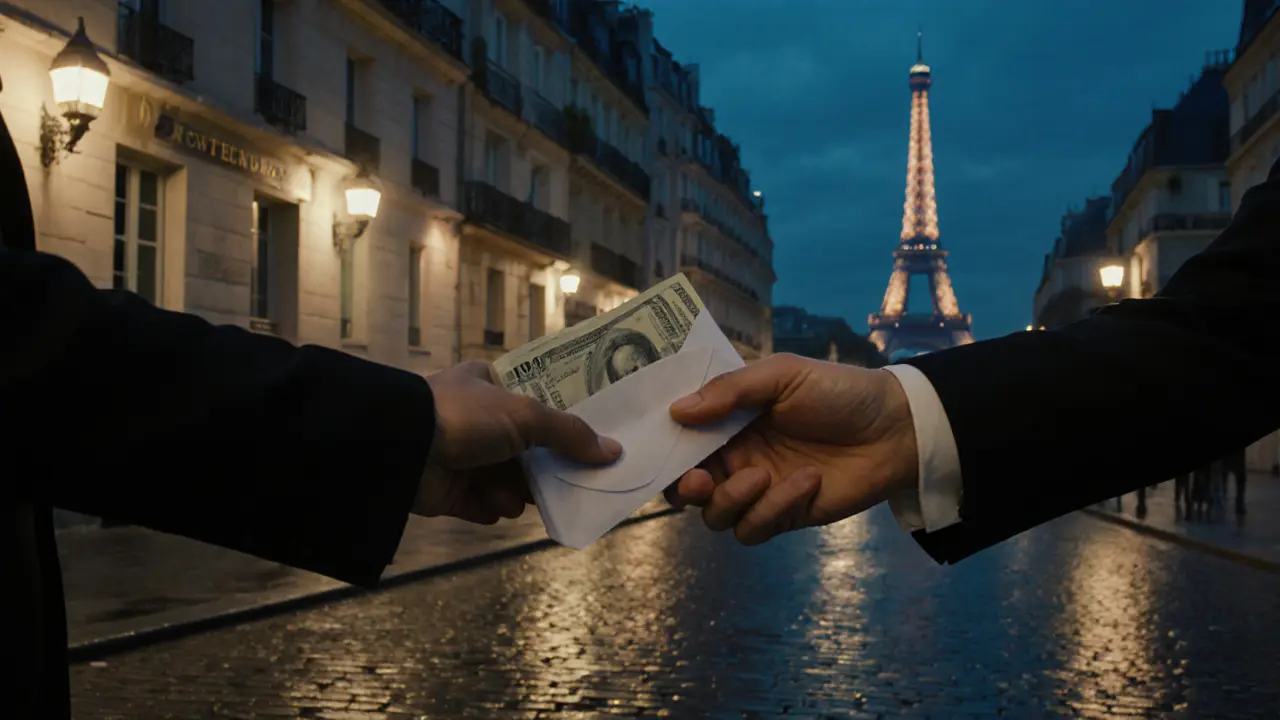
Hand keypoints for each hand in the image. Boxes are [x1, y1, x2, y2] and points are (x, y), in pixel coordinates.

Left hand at [415, 361, 621, 523]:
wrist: (403, 448)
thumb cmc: (465, 416)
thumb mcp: (526, 416)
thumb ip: (570, 434)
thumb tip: (614, 451)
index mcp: (488, 386)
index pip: (534, 403)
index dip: (561, 422)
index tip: (589, 442)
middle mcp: (474, 419)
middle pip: (525, 448)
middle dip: (544, 468)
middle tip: (573, 483)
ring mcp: (459, 455)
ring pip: (505, 480)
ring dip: (517, 492)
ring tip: (522, 497)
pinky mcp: (446, 490)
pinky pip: (480, 503)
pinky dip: (491, 507)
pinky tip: (496, 506)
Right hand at [664, 354, 917, 544]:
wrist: (896, 427)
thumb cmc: (838, 391)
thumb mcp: (783, 375)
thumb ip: (730, 391)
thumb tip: (676, 411)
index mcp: (729, 421)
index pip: (682, 442)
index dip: (664, 451)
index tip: (658, 452)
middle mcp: (736, 458)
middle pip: (688, 489)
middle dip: (686, 489)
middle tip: (699, 480)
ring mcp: (759, 490)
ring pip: (718, 516)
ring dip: (733, 500)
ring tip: (763, 476)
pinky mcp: (785, 515)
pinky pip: (756, 528)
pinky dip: (774, 509)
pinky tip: (807, 481)